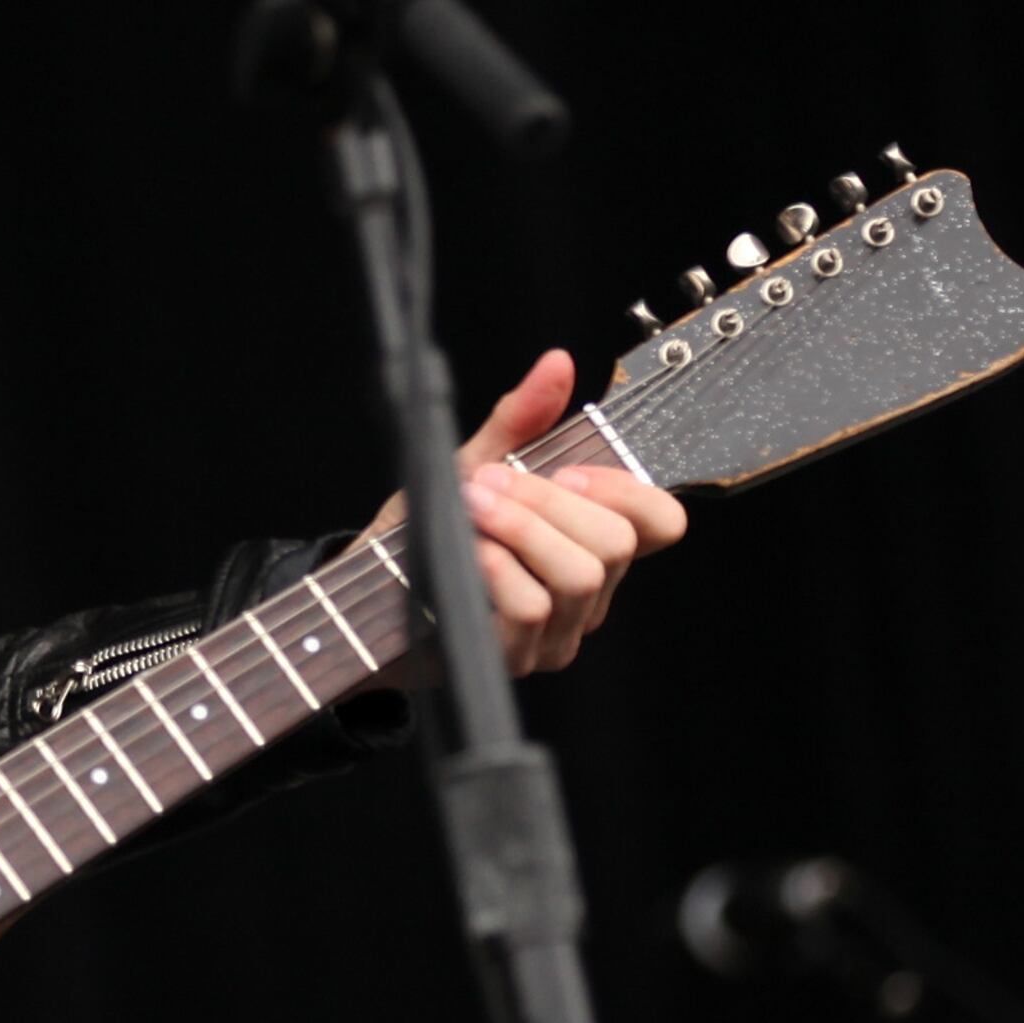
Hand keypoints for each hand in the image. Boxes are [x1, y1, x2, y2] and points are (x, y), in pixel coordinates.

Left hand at [367, 349, 687, 679]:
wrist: (362, 593)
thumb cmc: (423, 534)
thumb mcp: (469, 464)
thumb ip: (518, 418)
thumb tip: (557, 364)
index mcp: (589, 545)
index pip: (661, 523)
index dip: (627, 489)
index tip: (566, 469)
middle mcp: (586, 596)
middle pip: (615, 543)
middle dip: (547, 499)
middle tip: (488, 483)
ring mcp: (556, 635)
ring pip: (578, 575)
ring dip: (520, 528)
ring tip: (472, 509)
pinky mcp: (517, 658)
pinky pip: (532, 607)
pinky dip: (497, 568)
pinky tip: (467, 553)